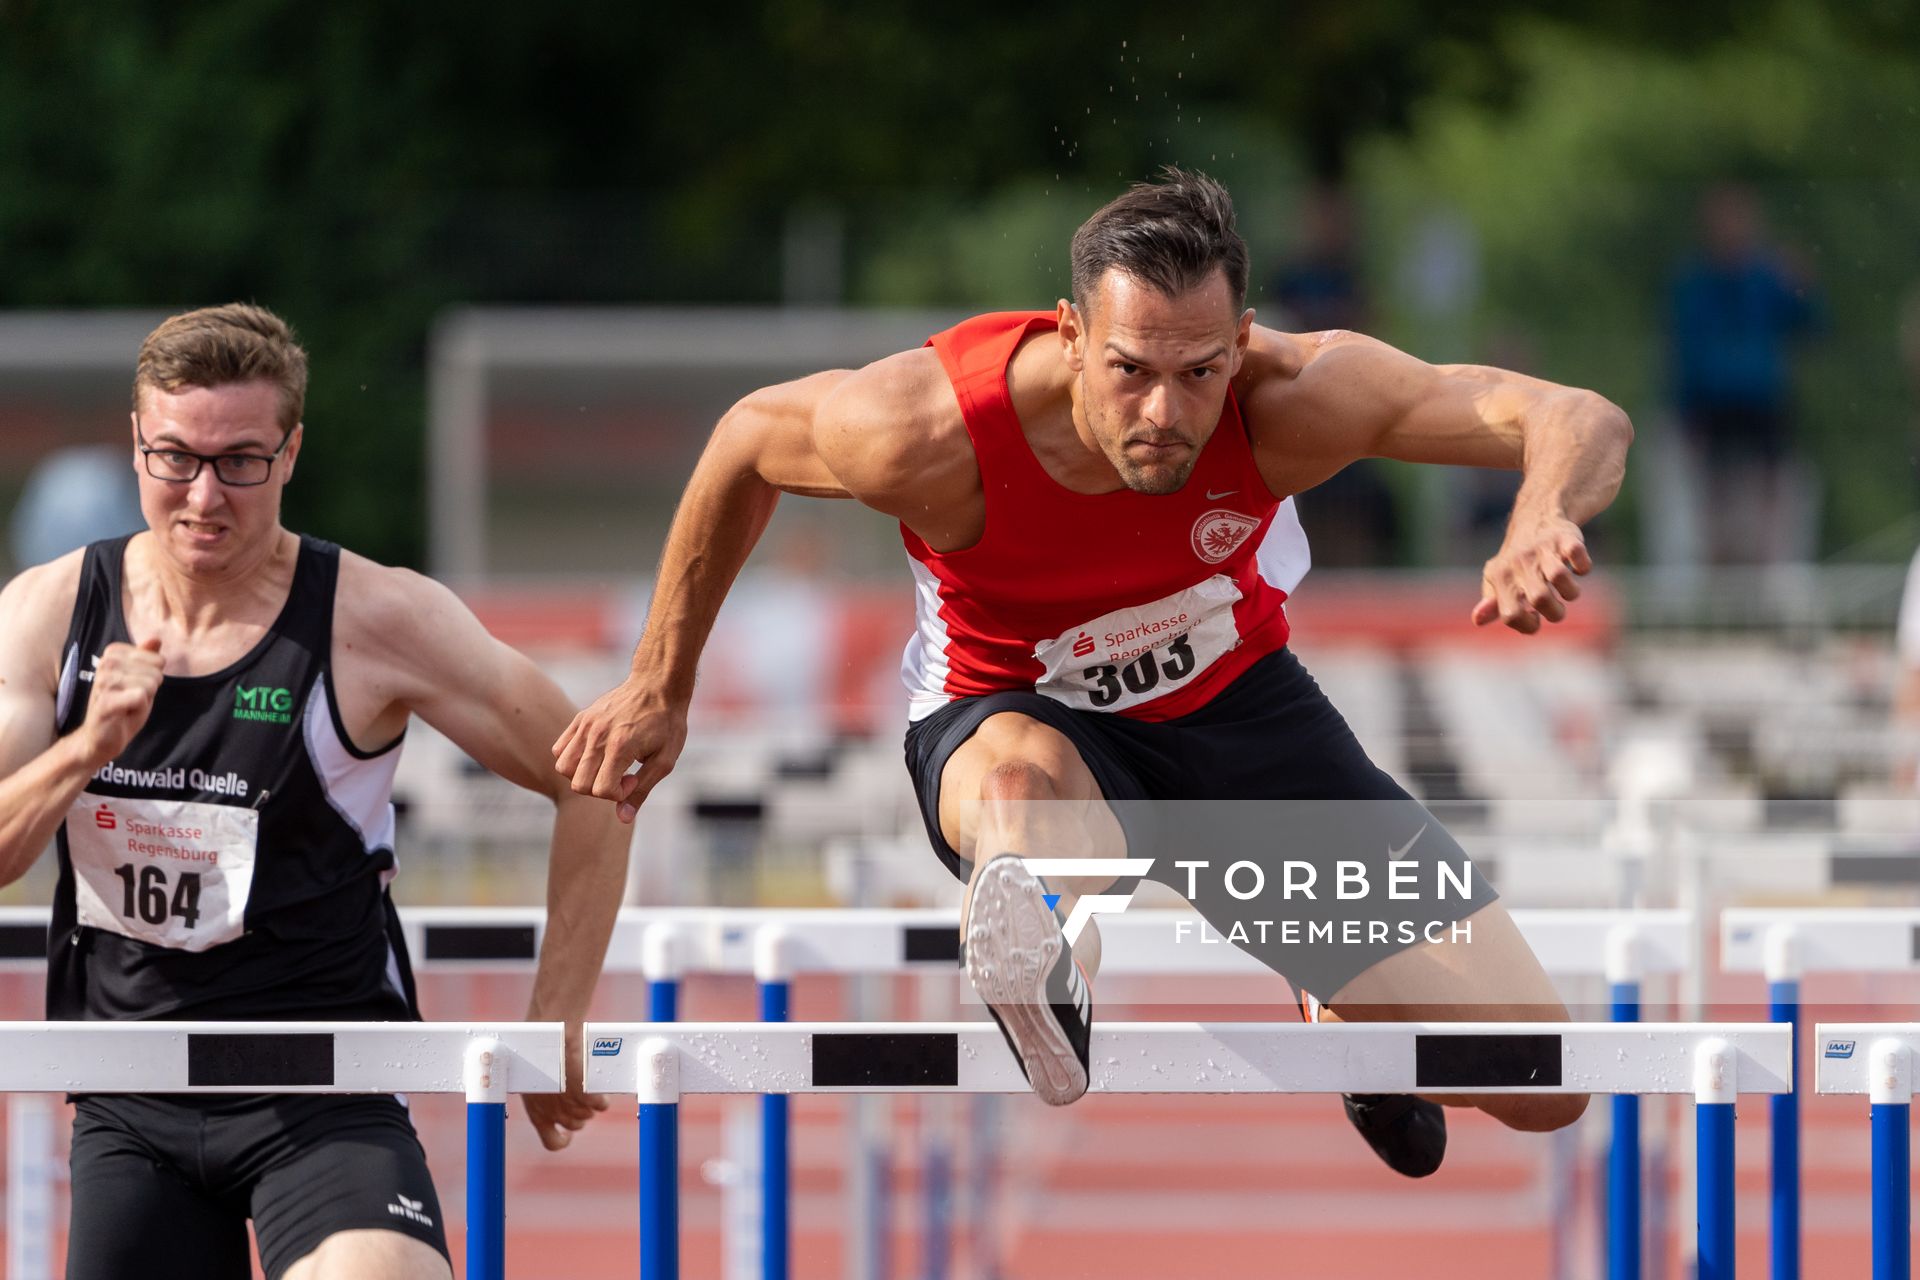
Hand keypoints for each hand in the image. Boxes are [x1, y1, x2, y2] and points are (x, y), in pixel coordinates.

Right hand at [79, 638, 163, 764]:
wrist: (102, 737)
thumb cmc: (123, 706)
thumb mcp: (140, 678)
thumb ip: (147, 658)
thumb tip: (156, 638)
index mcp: (113, 654)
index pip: (158, 660)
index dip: (153, 679)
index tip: (135, 688)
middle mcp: (106, 663)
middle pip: (156, 672)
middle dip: (150, 690)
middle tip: (131, 699)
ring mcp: (103, 681)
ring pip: (150, 684)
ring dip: (144, 700)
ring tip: (127, 706)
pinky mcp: (105, 701)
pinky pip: (140, 697)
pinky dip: (139, 709)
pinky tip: (124, 713)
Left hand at [523, 1020, 609, 1150]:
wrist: (553, 1033)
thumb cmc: (540, 1051)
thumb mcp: (533, 1079)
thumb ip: (543, 1095)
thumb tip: (553, 1099)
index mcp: (536, 1112)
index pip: (553, 1143)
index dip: (563, 1139)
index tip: (568, 1133)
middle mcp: (553, 1113)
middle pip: (575, 1125)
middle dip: (578, 1114)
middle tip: (579, 1098)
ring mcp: (570, 1104)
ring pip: (588, 1115)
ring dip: (590, 1105)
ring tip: (588, 1089)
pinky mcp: (586, 1095)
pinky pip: (601, 1106)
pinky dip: (602, 1100)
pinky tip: (599, 1090)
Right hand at [551, 675, 687, 822]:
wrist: (658, 684)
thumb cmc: (667, 723)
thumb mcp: (665, 760)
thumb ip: (642, 789)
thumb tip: (623, 818)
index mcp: (620, 747)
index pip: (601, 790)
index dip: (618, 794)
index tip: (634, 778)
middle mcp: (598, 736)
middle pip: (579, 784)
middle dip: (600, 789)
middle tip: (622, 773)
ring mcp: (586, 725)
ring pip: (563, 767)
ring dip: (583, 775)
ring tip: (606, 765)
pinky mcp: (580, 718)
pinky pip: (559, 748)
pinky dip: (572, 759)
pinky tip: (595, 754)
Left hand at [1472, 520, 1590, 634]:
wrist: (1536, 517)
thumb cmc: (1516, 562)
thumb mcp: (1498, 580)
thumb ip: (1492, 604)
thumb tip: (1477, 620)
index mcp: (1500, 577)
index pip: (1511, 614)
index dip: (1527, 625)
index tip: (1536, 619)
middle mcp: (1519, 562)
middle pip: (1540, 597)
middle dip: (1555, 613)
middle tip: (1556, 608)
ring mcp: (1542, 549)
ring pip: (1559, 575)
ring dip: (1571, 592)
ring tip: (1568, 591)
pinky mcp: (1565, 537)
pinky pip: (1577, 554)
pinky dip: (1583, 566)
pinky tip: (1577, 568)